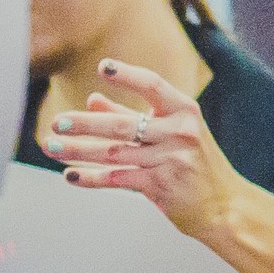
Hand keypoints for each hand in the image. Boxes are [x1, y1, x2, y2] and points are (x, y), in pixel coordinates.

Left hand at [41, 60, 243, 240]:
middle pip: (124, 125)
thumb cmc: (193, 163)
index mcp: (184, 112)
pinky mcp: (160, 186)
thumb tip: (92, 100)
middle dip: (85, 124)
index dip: (128, 75)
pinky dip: (91, 177)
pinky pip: (117, 178)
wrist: (222, 205)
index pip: (153, 86)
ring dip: (78, 150)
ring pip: (114, 153)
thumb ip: (130, 115)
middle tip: (57, 122)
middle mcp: (179, 133)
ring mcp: (170, 160)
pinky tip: (71, 175)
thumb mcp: (171, 132)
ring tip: (51, 146)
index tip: (104, 67)